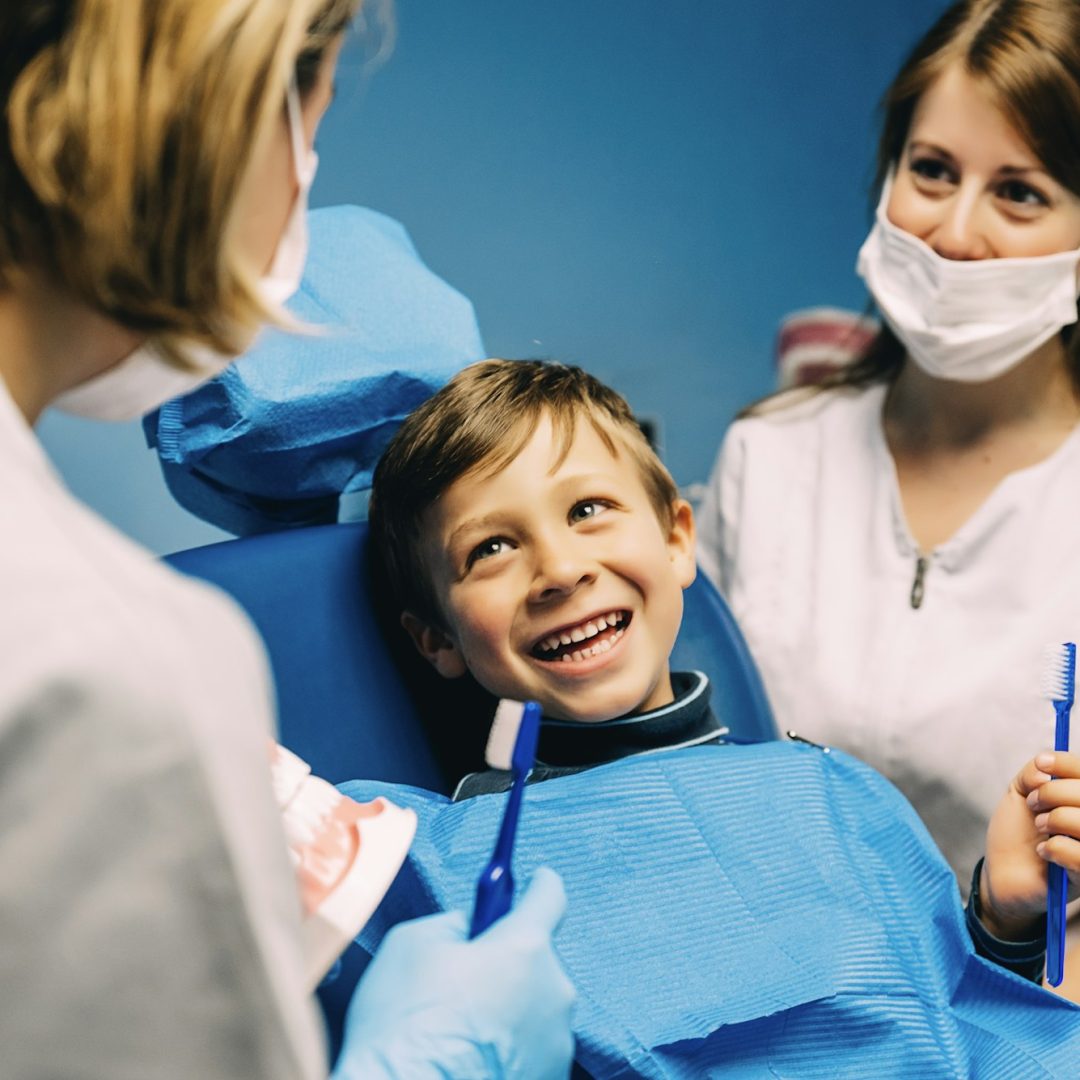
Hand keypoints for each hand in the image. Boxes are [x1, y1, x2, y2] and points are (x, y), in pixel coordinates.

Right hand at [333, 867, 574, 1079]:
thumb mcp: (412, 943)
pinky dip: (508, 1046)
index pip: (549, 896)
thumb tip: (469, 929)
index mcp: (525, 947)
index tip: (534, 882)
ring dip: (510, 1007)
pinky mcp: (550, 1077)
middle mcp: (554, 992)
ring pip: (536, 1005)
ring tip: (461, 1028)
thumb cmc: (404, 1025)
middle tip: (464, 979)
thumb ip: (453, 923)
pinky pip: (532, 1046)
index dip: (538, 886)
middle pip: (538, 958)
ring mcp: (557, 1042)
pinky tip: (470, 1055)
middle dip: (508, 960)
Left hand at [982, 751, 1079, 939]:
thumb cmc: (1016, 832)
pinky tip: (1043, 851)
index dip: (1067, 764)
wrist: (1002, 872)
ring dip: (1055, 819)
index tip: (1042, 764)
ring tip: (1039, 827)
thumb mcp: (1019, 794)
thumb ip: (1033, 773)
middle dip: (1053, 793)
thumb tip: (1044, 769)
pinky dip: (1056, 848)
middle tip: (1033, 803)